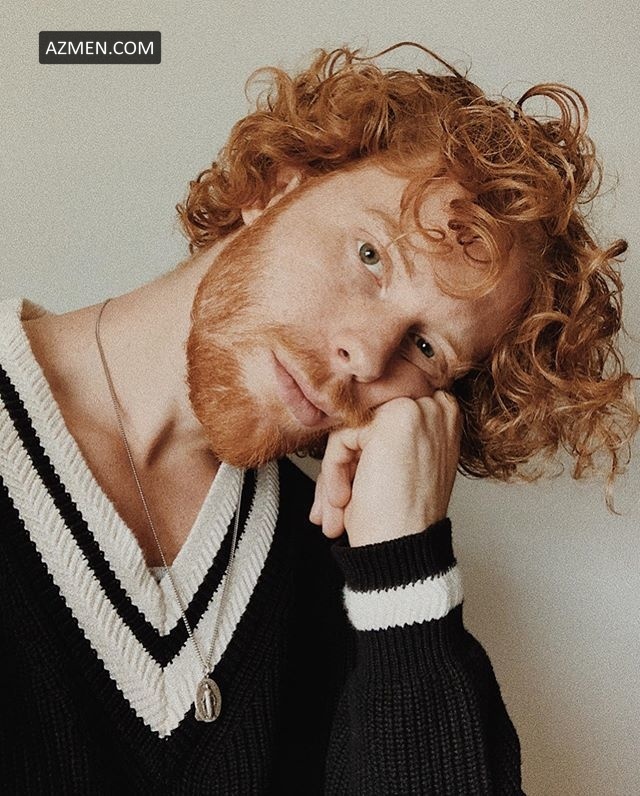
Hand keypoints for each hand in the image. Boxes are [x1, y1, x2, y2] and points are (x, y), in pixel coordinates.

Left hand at [309, 393, 461, 546]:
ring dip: (334, 475)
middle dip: (343, 467)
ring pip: (350, 431)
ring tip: (335, 512)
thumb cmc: (400, 521)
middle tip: (333, 506)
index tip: (344, 494)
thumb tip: (336, 424)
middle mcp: (435, 408)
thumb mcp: (392, 469)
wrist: (403, 550)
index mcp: (441, 418)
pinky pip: (342, 438)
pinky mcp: (393, 419)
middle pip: (364, 425)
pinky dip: (333, 472)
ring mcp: (417, 410)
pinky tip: (343, 501)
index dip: (358, 458)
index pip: (379, 423)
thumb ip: (374, 439)